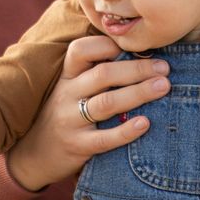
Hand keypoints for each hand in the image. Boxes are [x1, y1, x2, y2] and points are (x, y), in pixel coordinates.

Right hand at [7, 35, 169, 190]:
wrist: (34, 155)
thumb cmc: (64, 115)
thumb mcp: (70, 89)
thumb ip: (93, 73)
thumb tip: (138, 54)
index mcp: (67, 76)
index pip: (81, 50)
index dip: (109, 44)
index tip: (138, 46)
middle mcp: (67, 94)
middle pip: (103, 74)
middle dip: (137, 69)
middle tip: (164, 68)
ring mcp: (70, 120)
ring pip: (106, 103)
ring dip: (138, 93)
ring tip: (163, 87)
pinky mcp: (78, 146)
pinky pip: (104, 138)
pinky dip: (126, 131)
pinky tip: (146, 124)